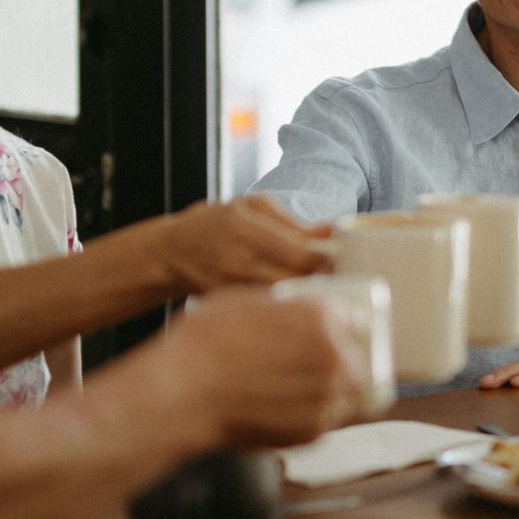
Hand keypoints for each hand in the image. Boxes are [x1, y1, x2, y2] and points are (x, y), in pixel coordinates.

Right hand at [159, 196, 331, 293]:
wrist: (170, 254)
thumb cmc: (215, 224)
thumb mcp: (251, 208)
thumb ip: (292, 223)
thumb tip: (335, 233)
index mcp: (245, 229)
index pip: (302, 253)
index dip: (330, 259)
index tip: (348, 258)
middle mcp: (237, 261)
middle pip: (299, 280)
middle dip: (326, 279)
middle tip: (345, 276)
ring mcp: (232, 288)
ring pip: (288, 299)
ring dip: (311, 296)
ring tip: (326, 290)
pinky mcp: (232, 308)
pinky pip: (271, 311)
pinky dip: (289, 307)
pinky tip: (299, 302)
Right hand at [172, 288, 361, 446]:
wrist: (185, 394)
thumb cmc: (205, 345)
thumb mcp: (247, 301)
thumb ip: (285, 309)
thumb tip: (294, 313)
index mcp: (322, 318)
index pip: (348, 317)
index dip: (333, 324)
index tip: (324, 330)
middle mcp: (334, 357)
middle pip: (352, 356)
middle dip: (336, 357)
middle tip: (309, 360)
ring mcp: (326, 398)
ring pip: (346, 391)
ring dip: (329, 387)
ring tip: (298, 385)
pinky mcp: (312, 432)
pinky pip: (326, 419)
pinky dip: (313, 412)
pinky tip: (286, 405)